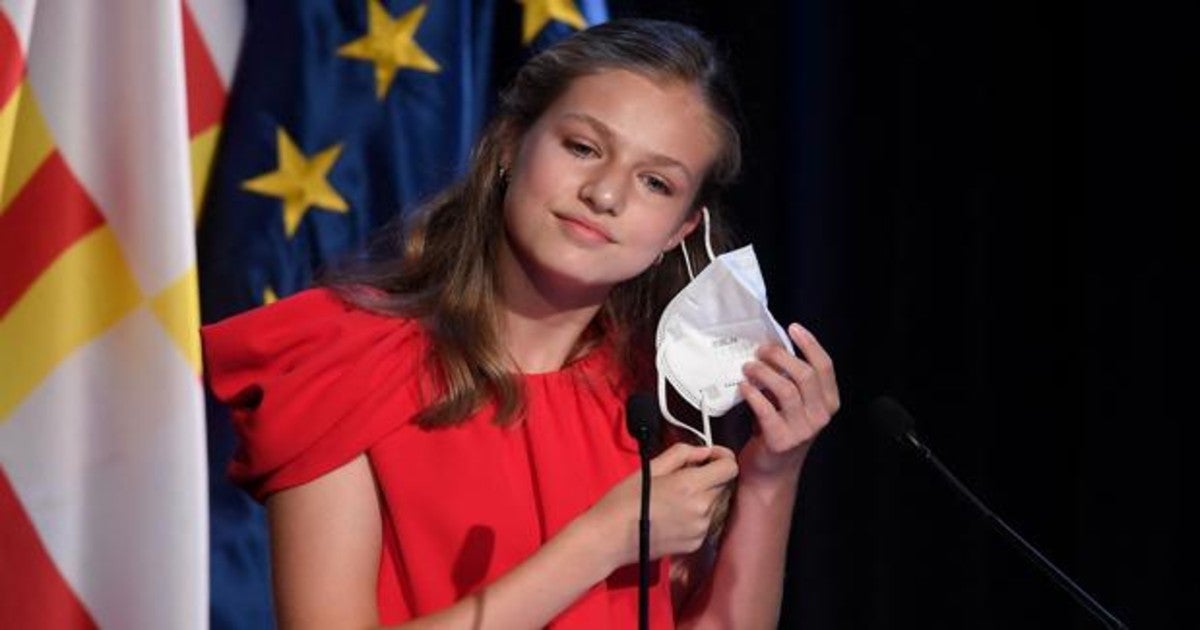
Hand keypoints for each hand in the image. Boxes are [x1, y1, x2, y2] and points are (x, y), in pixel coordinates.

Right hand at [582, 442, 738, 570]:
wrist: (611, 538)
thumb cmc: (624, 500)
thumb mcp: (651, 468)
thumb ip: (682, 454)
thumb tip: (703, 452)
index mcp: (690, 485)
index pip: (729, 468)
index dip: (722, 457)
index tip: (709, 457)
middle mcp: (702, 508)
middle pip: (723, 485)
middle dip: (709, 477)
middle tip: (683, 477)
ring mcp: (701, 529)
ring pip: (715, 504)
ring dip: (703, 496)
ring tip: (675, 499)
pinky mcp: (695, 544)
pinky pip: (706, 522)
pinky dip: (696, 515)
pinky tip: (674, 516)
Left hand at [737, 323, 839, 480]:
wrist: (770, 473)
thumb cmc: (778, 430)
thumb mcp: (791, 404)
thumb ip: (789, 380)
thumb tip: (771, 348)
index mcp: (828, 402)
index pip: (825, 366)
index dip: (810, 344)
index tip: (792, 328)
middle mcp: (820, 416)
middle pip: (804, 374)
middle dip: (780, 356)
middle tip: (760, 350)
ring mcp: (803, 430)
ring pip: (786, 389)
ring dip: (764, 372)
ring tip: (748, 367)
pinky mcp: (781, 440)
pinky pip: (766, 409)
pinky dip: (752, 393)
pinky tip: (743, 386)